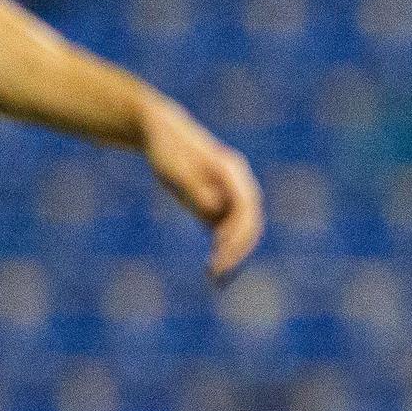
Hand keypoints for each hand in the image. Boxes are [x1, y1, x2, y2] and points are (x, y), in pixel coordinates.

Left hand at [140, 94, 263, 280]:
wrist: (162, 132)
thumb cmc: (168, 149)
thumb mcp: (176, 168)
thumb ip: (196, 188)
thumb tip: (215, 210)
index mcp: (232, 171)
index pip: (246, 208)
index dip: (237, 234)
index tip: (220, 255)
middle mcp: (237, 183)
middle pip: (249, 221)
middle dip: (237, 250)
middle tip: (217, 275)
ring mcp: (231, 193)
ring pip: (241, 229)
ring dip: (233, 254)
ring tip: (215, 279)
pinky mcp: (220, 202)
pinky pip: (228, 230)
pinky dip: (224, 250)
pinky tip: (212, 269)